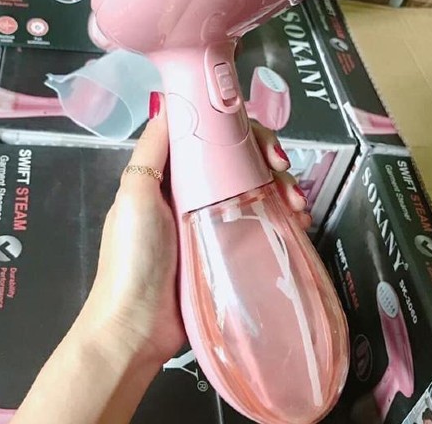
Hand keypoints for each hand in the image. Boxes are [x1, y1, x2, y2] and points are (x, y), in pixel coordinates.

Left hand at [78, 92, 312, 365]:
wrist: (137, 328)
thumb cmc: (134, 257)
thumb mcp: (135, 195)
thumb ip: (151, 152)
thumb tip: (169, 104)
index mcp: (171, 175)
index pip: (210, 138)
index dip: (239, 131)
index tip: (260, 140)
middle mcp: (195, 192)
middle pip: (239, 160)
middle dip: (267, 158)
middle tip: (283, 170)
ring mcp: (214, 221)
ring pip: (255, 188)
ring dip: (282, 187)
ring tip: (297, 202)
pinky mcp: (230, 249)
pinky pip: (261, 221)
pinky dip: (282, 215)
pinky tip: (298, 220)